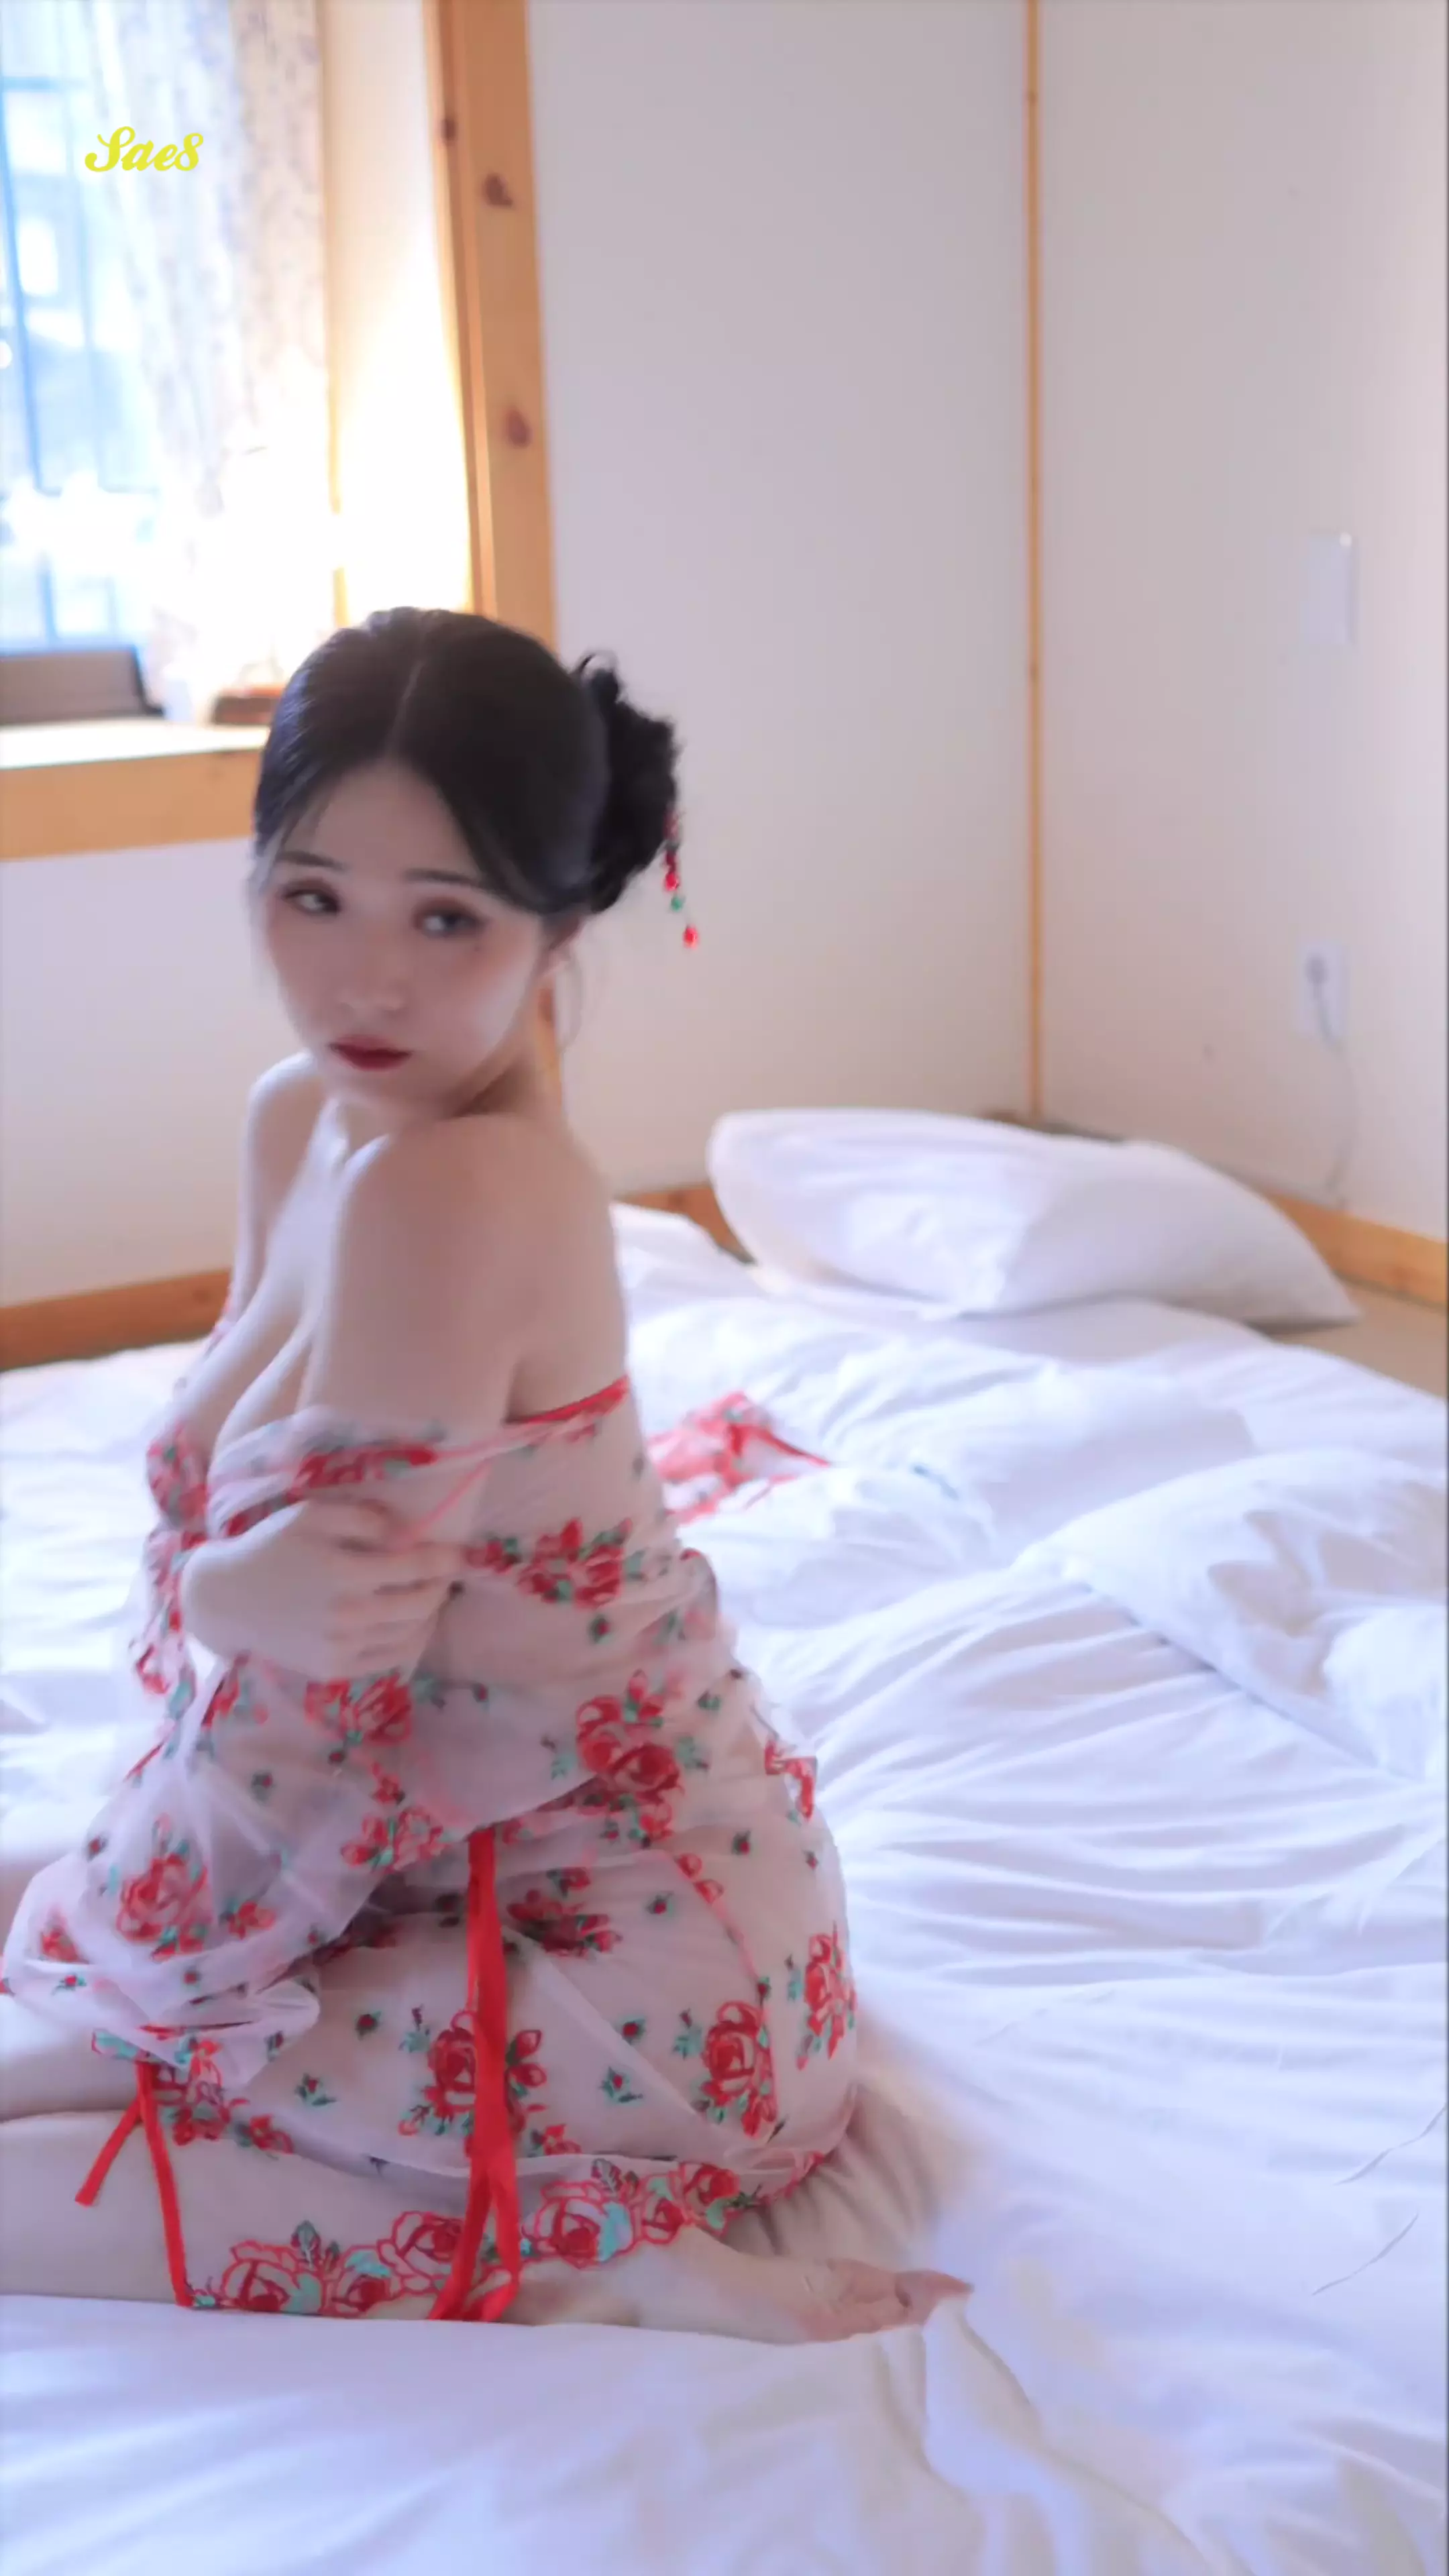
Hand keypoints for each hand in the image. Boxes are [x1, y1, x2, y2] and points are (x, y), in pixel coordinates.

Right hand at [178, 1499, 464, 1681]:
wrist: (225, 1599)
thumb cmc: (269, 1548)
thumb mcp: (310, 1515)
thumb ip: (361, 1518)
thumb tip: (402, 1533)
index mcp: (344, 1571)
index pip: (415, 1567)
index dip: (445, 1560)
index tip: (462, 1554)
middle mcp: (348, 1614)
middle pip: (419, 1603)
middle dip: (440, 1587)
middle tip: (445, 1574)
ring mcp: (341, 1647)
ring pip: (409, 1634)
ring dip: (429, 1614)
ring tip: (430, 1597)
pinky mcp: (333, 1669)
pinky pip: (388, 1659)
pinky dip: (409, 1642)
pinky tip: (410, 1625)